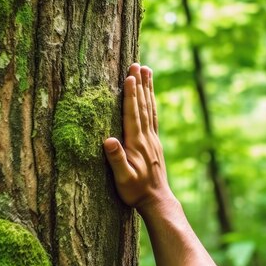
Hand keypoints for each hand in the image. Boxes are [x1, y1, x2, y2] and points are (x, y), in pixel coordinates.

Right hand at [104, 63, 173, 211]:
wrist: (157, 200)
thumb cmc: (136, 191)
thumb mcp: (123, 179)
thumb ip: (116, 160)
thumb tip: (108, 140)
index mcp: (137, 143)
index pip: (133, 114)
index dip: (130, 95)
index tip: (129, 77)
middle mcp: (147, 137)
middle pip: (142, 106)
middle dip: (139, 84)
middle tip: (137, 65)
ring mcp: (152, 139)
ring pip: (149, 108)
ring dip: (147, 89)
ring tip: (147, 71)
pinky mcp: (154, 142)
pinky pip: (153, 116)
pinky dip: (151, 102)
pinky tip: (150, 95)